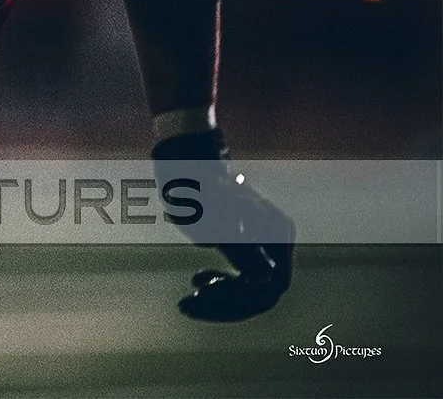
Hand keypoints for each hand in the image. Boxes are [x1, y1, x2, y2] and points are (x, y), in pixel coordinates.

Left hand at [153, 129, 293, 321]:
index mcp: (277, 234)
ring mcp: (264, 242)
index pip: (269, 287)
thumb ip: (244, 254)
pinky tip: (197, 281)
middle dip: (224, 302)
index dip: (238, 301)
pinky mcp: (249, 243)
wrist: (187, 161)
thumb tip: (269, 283)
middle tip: (188, 304)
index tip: (205, 297)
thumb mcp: (215, 223)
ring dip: (221, 297)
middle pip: (259, 291)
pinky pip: (242, 275)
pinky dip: (221, 284)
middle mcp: (277, 240)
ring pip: (249, 287)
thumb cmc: (200, 187)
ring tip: (189, 299)